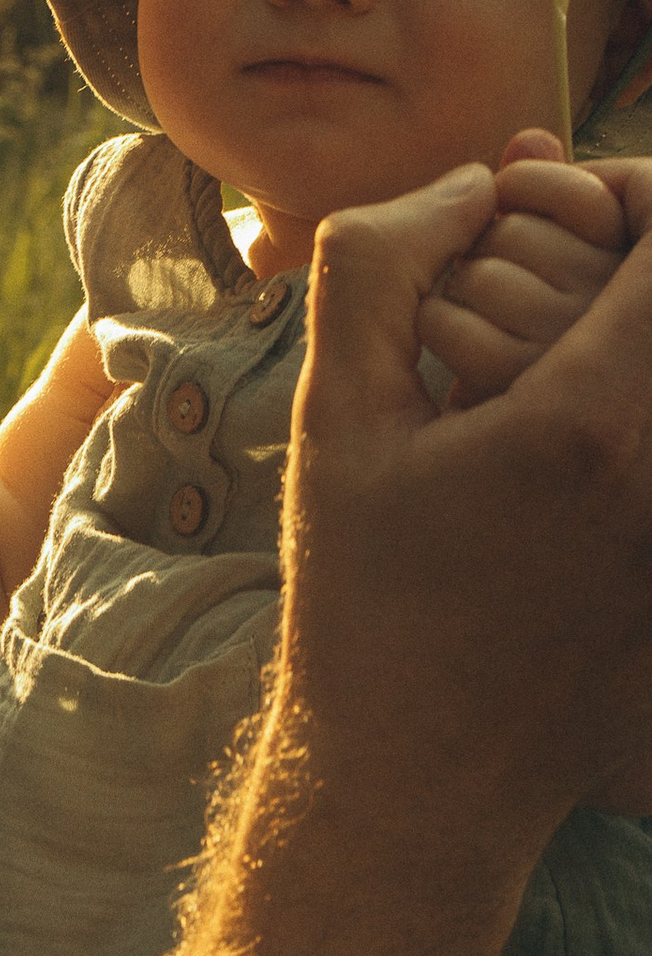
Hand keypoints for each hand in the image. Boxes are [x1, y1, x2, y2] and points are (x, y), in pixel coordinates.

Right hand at [286, 156, 651, 863]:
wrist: (423, 769)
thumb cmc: (365, 595)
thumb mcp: (333, 416)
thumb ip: (377, 267)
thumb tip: (468, 186)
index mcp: (587, 421)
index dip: (623, 186)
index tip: (551, 195)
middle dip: (626, 240)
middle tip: (547, 246)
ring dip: (626, 317)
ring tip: (550, 326)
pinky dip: (626, 381)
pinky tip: (564, 399)